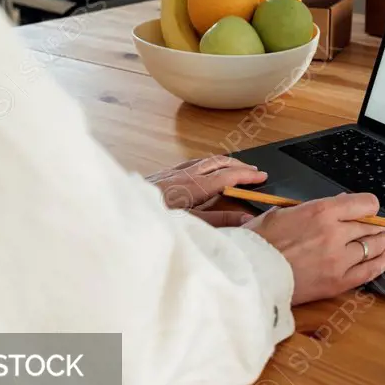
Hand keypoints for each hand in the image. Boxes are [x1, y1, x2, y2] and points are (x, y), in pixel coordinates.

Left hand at [146, 156, 265, 212]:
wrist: (122, 211)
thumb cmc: (155, 219)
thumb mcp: (192, 224)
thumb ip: (220, 220)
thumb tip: (246, 219)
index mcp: (195, 185)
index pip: (228, 174)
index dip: (247, 175)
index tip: (262, 176)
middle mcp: (184, 174)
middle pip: (217, 161)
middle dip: (238, 164)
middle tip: (253, 171)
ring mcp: (172, 172)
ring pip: (203, 160)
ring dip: (221, 162)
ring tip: (233, 168)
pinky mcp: (162, 175)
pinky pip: (190, 163)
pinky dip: (204, 164)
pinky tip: (202, 172)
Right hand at [244, 193, 384, 304]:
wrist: (249, 274)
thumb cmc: (259, 242)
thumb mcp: (282, 212)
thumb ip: (313, 208)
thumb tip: (337, 204)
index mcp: (321, 211)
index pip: (365, 204)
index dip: (369, 207)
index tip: (368, 211)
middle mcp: (335, 233)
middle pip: (371, 226)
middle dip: (377, 226)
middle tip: (380, 227)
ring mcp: (339, 259)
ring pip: (374, 247)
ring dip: (383, 242)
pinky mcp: (338, 282)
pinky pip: (370, 271)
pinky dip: (381, 263)